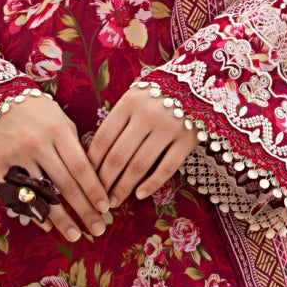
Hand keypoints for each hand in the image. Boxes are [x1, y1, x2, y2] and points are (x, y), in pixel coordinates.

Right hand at [0, 92, 111, 243]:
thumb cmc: (36, 111)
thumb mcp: (60, 119)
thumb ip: (75, 146)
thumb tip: (92, 178)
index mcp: (58, 131)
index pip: (81, 168)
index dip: (94, 191)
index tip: (106, 209)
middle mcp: (38, 145)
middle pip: (65, 185)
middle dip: (84, 210)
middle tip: (98, 229)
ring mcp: (18, 157)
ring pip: (43, 195)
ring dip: (61, 219)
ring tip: (75, 235)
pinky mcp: (0, 166)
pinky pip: (20, 194)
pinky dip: (34, 211)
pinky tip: (47, 225)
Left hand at [88, 83, 198, 207]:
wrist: (200, 84)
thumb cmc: (158, 96)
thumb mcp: (134, 98)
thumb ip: (118, 121)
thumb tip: (95, 157)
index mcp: (129, 103)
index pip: (103, 138)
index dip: (92, 162)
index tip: (86, 179)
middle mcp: (147, 114)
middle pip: (118, 155)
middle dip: (105, 181)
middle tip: (98, 198)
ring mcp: (168, 127)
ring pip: (140, 165)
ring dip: (124, 187)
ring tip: (115, 201)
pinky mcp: (187, 140)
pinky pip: (166, 168)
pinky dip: (152, 184)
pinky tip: (140, 195)